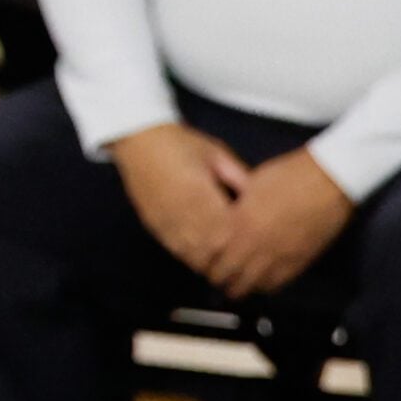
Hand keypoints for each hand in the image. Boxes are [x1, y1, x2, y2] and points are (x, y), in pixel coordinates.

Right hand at [110, 122, 247, 276]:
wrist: (137, 139)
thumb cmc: (180, 143)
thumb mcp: (215, 153)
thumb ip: (238, 176)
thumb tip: (263, 197)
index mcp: (199, 192)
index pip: (226, 230)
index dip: (242, 242)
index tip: (256, 243)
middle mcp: (181, 211)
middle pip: (211, 250)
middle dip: (230, 257)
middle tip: (247, 260)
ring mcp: (166, 222)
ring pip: (194, 256)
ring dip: (212, 261)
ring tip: (228, 261)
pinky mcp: (155, 226)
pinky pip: (177, 251)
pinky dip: (193, 257)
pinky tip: (206, 255)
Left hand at [208, 148, 354, 299]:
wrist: (328, 182)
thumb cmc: (290, 175)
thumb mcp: (252, 185)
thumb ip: (238, 208)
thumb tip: (228, 219)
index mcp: (240, 221)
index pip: (211, 253)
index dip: (205, 259)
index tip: (204, 259)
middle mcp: (255, 244)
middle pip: (226, 275)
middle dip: (218, 277)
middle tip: (217, 275)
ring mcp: (277, 257)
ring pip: (249, 285)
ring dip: (240, 285)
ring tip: (236, 283)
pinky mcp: (297, 263)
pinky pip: (274, 284)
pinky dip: (263, 285)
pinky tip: (260, 280)